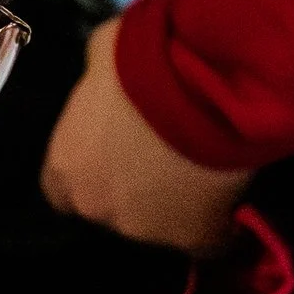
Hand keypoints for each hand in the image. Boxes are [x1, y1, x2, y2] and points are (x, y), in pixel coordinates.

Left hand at [40, 15, 249, 250]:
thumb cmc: (142, 57)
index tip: (113, 155)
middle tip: (163, 155)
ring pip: (157, 224)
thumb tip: (107, 70)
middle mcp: (96, 205)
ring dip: (173, 203)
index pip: (61, 189)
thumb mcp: (103, 54)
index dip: (90, 171)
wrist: (202, 81)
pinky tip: (232, 202)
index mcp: (64, 166)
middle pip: (109, 208)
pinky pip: (206, 240)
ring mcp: (145, 228)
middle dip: (131, 187)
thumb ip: (97, 79)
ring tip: (202, 170)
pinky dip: (219, 224)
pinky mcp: (193, 235)